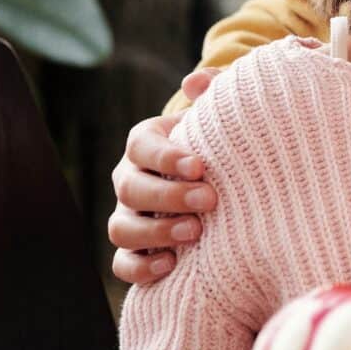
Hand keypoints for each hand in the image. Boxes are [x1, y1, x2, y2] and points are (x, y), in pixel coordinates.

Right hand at [108, 68, 218, 284]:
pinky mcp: (136, 251)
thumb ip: (216, 91)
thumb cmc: (224, 141)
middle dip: (167, 196)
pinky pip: (123, 265)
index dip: (165, 156)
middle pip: (130, 188)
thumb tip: (196, 81)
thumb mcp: (222, 114)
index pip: (141, 145)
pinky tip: (171, 265)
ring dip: (155, 232)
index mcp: (147, 143)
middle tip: (209, 201)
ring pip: (121, 228)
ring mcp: (129, 216)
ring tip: (195, 233)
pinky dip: (141, 268)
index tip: (199, 166)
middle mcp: (130, 180)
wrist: (229, 180)